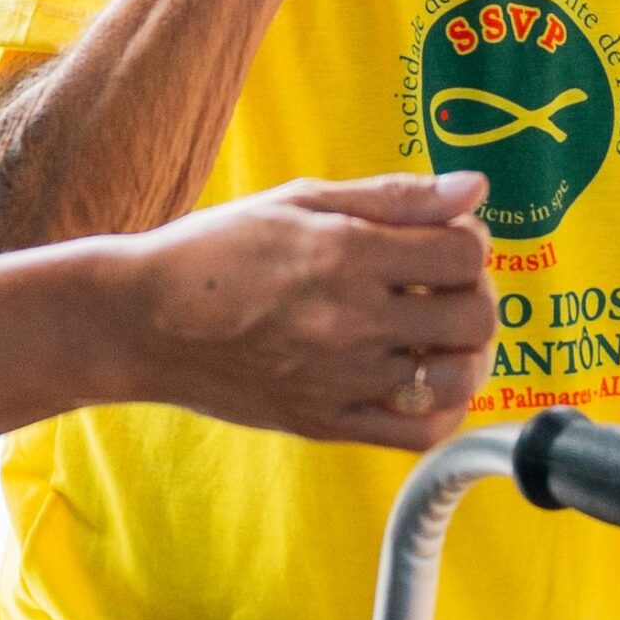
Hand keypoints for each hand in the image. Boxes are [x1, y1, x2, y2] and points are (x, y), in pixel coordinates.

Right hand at [118, 172, 496, 452]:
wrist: (145, 320)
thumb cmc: (216, 249)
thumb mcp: (298, 200)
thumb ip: (392, 196)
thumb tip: (474, 188)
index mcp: (346, 254)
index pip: (465, 253)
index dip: (467, 240)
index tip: (442, 240)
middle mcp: (352, 319)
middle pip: (474, 316)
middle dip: (472, 293)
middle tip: (440, 285)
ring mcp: (342, 378)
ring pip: (457, 376)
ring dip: (463, 352)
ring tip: (435, 333)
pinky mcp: (327, 423)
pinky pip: (418, 431)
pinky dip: (440, 407)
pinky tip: (422, 379)